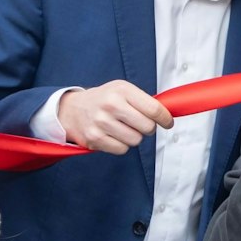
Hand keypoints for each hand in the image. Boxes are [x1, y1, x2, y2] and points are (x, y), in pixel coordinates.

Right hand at [55, 80, 172, 153]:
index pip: (154, 109)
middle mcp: (111, 105)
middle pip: (147, 127)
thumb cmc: (104, 100)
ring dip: (134, 137)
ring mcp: (101, 122)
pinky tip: (113, 135)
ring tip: (123, 128)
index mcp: (121, 90)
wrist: (73, 109)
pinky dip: (121, 145)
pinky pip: (122, 149)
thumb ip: (144, 101)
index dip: (165, 119)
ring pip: (136, 140)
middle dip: (148, 128)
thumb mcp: (122, 90)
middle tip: (140, 124)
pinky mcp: (95, 138)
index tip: (167, 122)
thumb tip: (168, 116)